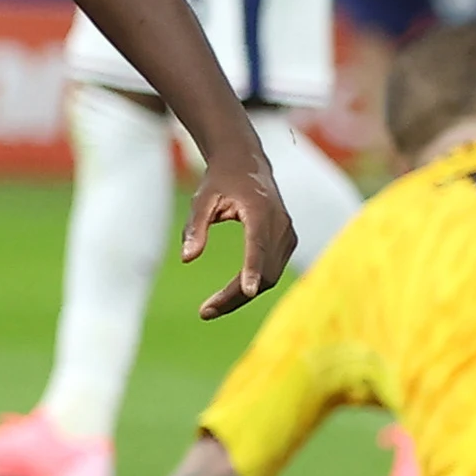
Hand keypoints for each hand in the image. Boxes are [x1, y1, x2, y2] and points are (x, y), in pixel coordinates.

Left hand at [183, 149, 292, 318]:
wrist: (246, 163)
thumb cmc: (220, 180)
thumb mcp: (201, 199)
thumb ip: (194, 227)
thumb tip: (187, 258)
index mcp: (260, 209)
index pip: (258, 244)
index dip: (253, 269)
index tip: (247, 291)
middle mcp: (280, 222)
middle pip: (265, 270)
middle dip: (236, 296)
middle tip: (205, 312)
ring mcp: (288, 233)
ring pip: (271, 276)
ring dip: (243, 296)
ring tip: (211, 308)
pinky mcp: (288, 241)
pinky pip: (273, 271)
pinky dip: (253, 285)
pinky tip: (230, 294)